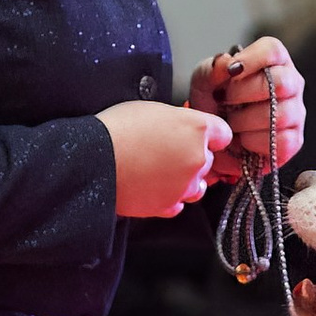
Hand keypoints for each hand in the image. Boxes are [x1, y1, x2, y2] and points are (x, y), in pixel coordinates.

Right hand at [101, 101, 229, 216]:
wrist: (93, 160)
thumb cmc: (117, 129)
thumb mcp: (152, 109)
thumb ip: (177, 121)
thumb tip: (182, 128)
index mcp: (196, 129)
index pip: (223, 134)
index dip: (211, 135)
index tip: (204, 137)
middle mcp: (197, 159)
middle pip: (208, 160)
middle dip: (193, 156)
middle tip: (166, 151)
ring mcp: (184, 186)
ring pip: (197, 186)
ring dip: (184, 180)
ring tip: (158, 171)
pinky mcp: (167, 205)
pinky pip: (177, 203)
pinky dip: (168, 197)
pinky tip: (150, 186)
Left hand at [186, 38, 304, 180]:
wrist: (215, 138)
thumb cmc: (215, 104)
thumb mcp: (205, 82)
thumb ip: (213, 69)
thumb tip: (226, 63)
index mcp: (273, 61)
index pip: (273, 50)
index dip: (251, 59)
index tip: (230, 72)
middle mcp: (290, 83)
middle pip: (280, 82)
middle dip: (243, 93)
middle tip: (224, 101)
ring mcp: (295, 112)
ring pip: (278, 115)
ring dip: (244, 121)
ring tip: (230, 121)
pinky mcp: (294, 140)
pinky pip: (279, 141)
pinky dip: (253, 142)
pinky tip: (242, 138)